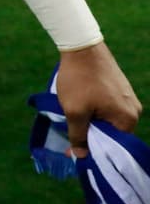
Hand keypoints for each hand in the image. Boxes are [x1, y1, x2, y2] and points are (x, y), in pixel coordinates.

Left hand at [55, 41, 141, 158]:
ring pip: (108, 120)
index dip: (94, 151)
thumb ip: (78, 136)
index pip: (114, 146)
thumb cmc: (79, 80)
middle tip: (70, 136)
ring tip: (73, 120)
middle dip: (91, 136)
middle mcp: (134, 110)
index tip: (75, 153)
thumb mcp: (74, 111)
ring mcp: (128, 98)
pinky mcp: (120, 89)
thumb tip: (81, 157)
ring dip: (91, 123)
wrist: (81, 46)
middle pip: (112, 133)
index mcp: (127, 119)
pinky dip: (95, 111)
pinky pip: (108, 108)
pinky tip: (80, 107)